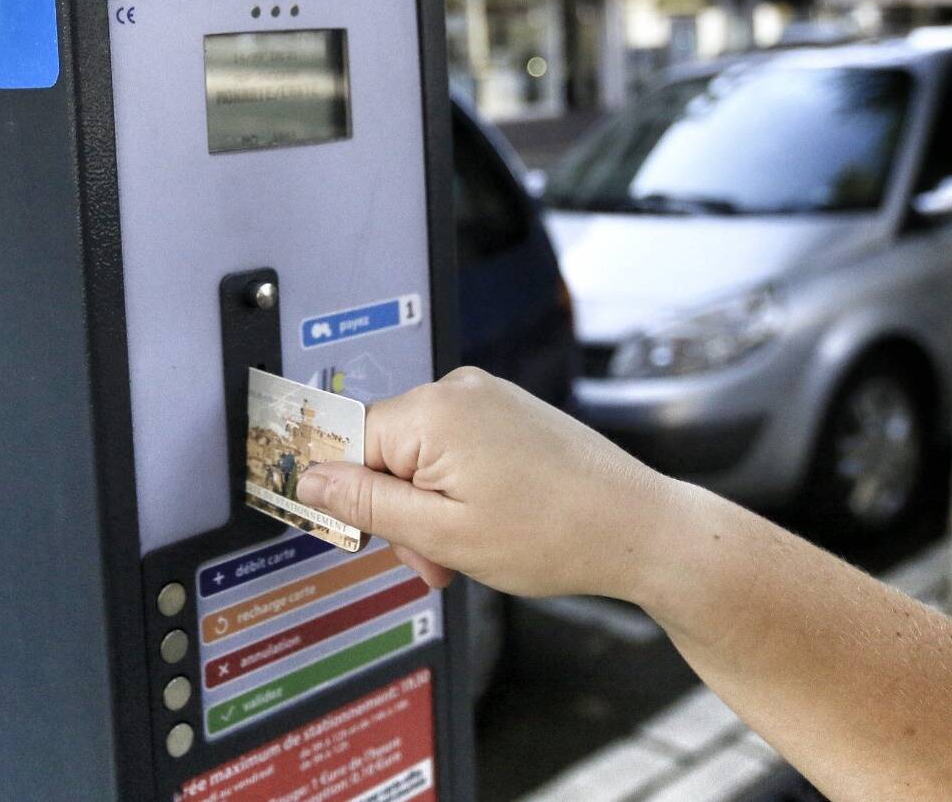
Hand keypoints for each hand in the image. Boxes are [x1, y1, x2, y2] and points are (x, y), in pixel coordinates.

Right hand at [295, 367, 682, 600]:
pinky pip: (453, 446)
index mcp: (433, 413)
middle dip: (398, 509)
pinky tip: (488, 522)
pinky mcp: (507, 410)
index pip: (346, 442)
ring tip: (468, 548)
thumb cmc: (559, 534)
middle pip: (383, 450)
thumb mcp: (444, 535)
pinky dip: (457, 487)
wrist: (641, 529)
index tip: (359, 533)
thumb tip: (310, 479)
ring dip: (429, 505)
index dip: (349, 496)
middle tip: (433, 560)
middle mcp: (456, 390)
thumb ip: (368, 504)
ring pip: (418, 454)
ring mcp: (486, 397)